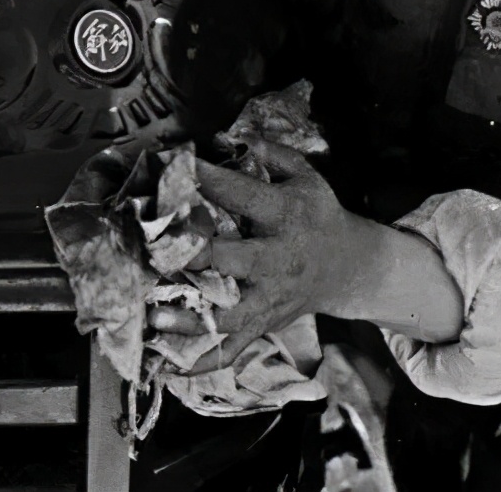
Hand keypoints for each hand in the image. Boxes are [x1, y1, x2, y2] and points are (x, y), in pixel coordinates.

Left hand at [147, 139, 363, 373]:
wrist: (348, 266)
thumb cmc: (317, 214)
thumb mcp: (306, 175)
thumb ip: (272, 154)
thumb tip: (235, 136)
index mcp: (287, 215)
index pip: (244, 195)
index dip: (210, 180)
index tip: (175, 168)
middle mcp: (278, 259)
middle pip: (235, 259)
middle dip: (197, 257)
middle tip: (157, 251)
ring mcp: (271, 298)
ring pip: (230, 315)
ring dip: (190, 318)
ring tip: (153, 317)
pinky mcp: (264, 324)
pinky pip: (232, 350)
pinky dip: (201, 361)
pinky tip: (167, 364)